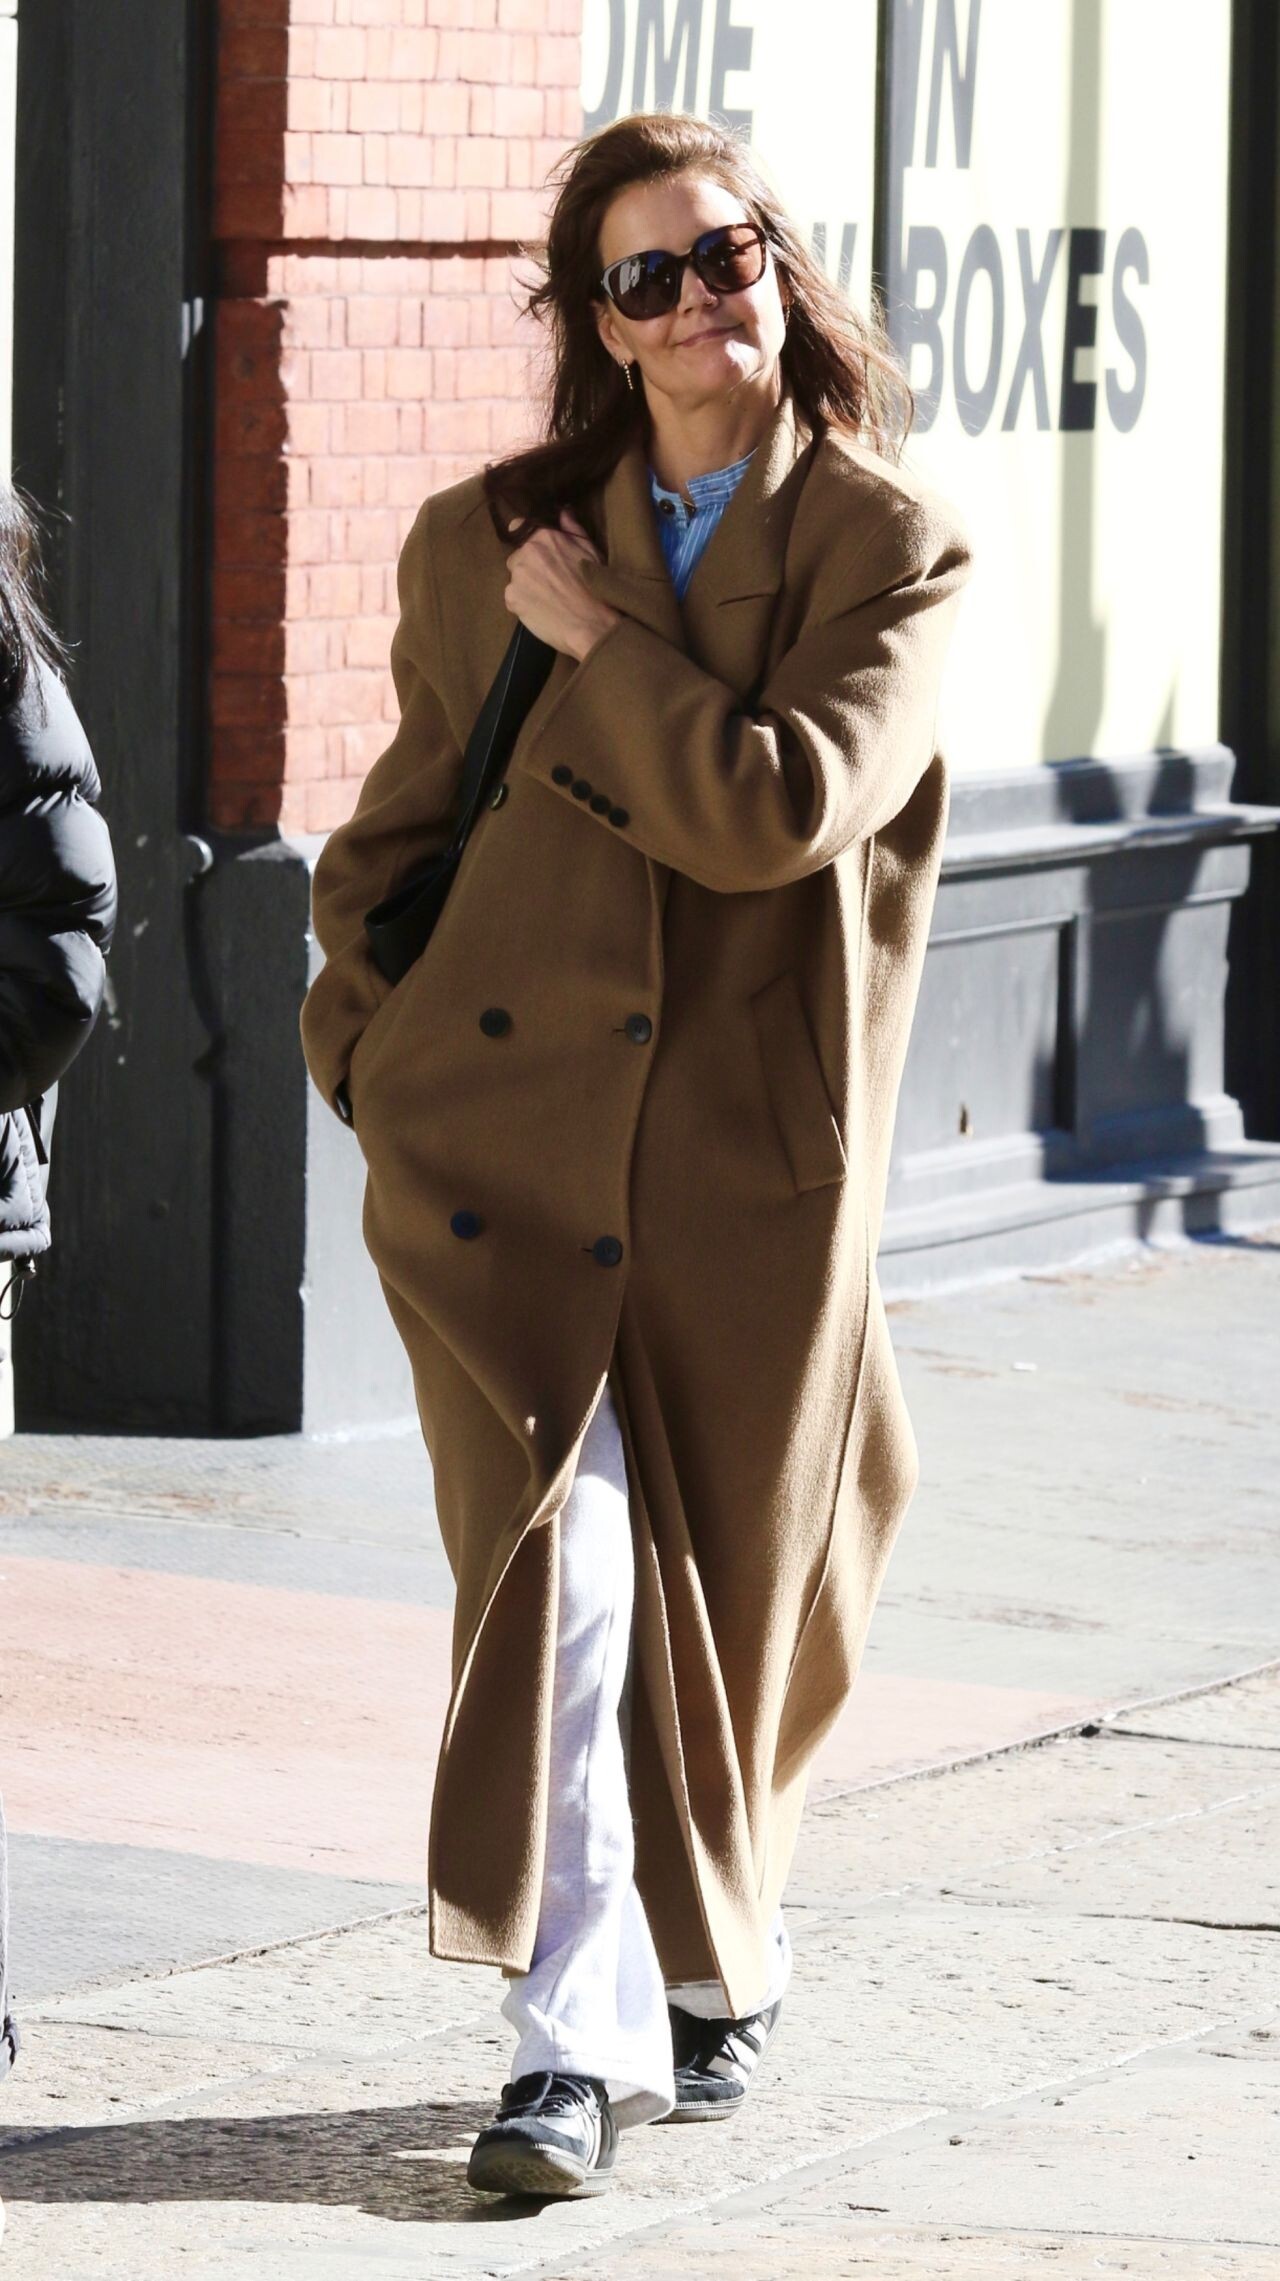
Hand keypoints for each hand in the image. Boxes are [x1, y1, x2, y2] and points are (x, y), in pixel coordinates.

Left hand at [503, 507, 621, 661]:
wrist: (591, 623)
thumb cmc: (595, 586)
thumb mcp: (590, 550)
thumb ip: (572, 529)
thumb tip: (563, 511)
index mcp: (544, 536)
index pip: (518, 527)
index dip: (526, 541)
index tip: (537, 554)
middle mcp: (526, 552)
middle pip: (516, 557)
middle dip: (528, 567)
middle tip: (547, 583)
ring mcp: (517, 575)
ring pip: (515, 578)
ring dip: (525, 586)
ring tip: (545, 599)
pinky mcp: (512, 598)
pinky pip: (512, 598)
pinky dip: (522, 604)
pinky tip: (540, 611)